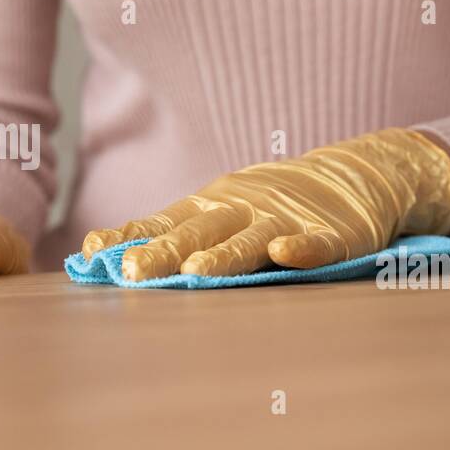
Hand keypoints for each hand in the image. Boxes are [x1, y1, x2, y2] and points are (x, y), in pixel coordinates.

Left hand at [80, 128, 449, 280]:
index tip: (93, 253)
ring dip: (225, 255)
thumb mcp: (224, 212)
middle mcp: (245, 209)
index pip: (164, 222)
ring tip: (199, 271)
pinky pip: (317, 243)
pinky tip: (286, 252)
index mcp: (215, 206)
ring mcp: (290, 219)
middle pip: (200, 231)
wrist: (357, 176)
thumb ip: (174, 234)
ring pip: (252, 240)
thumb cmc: (277, 204)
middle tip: (133, 272)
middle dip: (166, 251)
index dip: (131, 237)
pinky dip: (302, 247)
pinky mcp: (335, 234)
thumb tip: (102, 257)